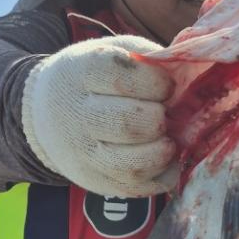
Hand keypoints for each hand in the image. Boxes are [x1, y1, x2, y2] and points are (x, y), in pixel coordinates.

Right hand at [21, 35, 175, 196]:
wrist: (47, 115)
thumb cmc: (95, 80)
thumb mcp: (114, 52)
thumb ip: (149, 58)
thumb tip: (192, 73)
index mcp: (80, 73)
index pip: (121, 77)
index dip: (155, 82)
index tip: (165, 85)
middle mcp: (76, 116)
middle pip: (127, 123)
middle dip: (158, 119)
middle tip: (163, 114)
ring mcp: (85, 155)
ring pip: (132, 164)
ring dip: (162, 151)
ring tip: (167, 138)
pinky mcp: (97, 182)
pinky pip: (140, 187)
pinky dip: (163, 174)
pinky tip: (165, 157)